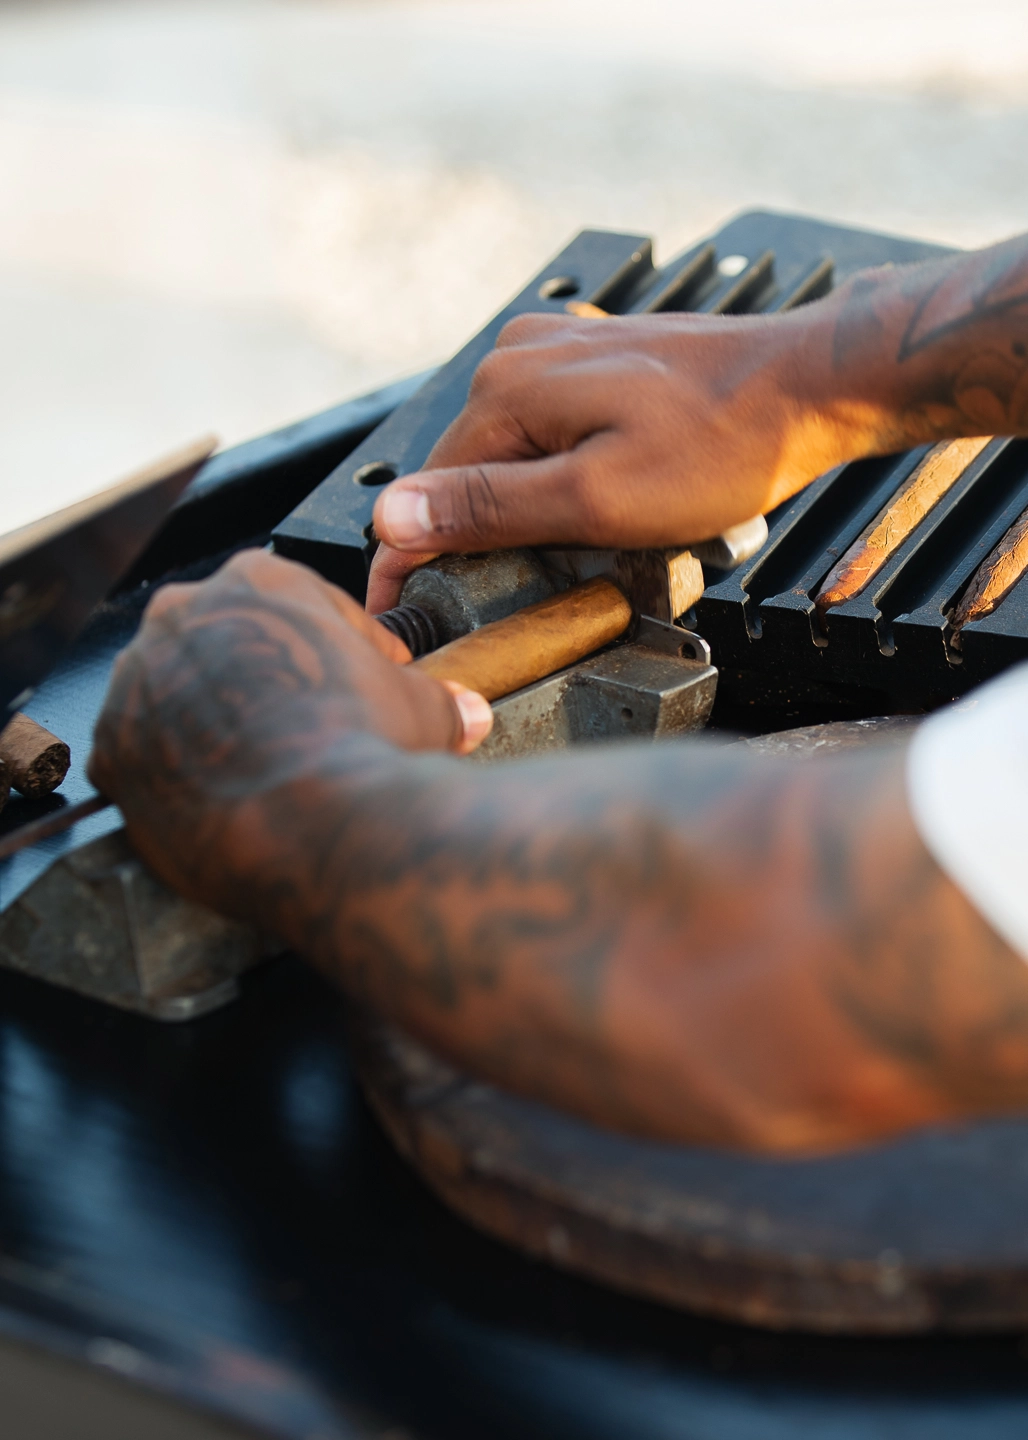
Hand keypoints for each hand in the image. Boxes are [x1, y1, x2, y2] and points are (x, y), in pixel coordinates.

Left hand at [88, 549, 490, 909]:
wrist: (317, 828)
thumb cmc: (361, 750)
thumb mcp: (424, 709)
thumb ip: (438, 700)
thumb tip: (466, 714)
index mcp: (259, 581)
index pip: (303, 605)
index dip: (343, 651)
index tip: (360, 686)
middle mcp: (184, 617)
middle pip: (231, 645)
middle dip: (271, 684)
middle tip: (310, 731)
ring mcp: (138, 683)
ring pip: (178, 697)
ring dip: (216, 726)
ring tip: (266, 771)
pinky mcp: (112, 752)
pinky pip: (143, 757)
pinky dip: (177, 775)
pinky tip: (222, 798)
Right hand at [367, 301, 867, 610]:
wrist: (808, 388)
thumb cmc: (722, 447)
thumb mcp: (595, 501)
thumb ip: (488, 509)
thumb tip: (393, 517)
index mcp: (506, 391)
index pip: (425, 492)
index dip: (409, 562)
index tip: (402, 614)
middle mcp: (520, 357)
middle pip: (467, 473)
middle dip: (480, 537)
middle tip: (525, 597)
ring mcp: (561, 351)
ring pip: (510, 456)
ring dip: (528, 510)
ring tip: (586, 548)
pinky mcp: (596, 360)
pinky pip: (551, 432)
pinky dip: (563, 477)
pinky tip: (608, 500)